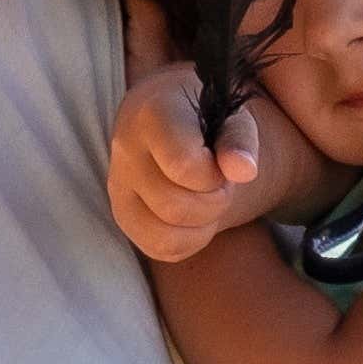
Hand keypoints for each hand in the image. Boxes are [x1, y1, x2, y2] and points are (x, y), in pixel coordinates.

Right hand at [109, 62, 318, 264]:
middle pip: (175, 207)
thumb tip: (244, 171)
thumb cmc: (206, 117)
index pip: (183, 167)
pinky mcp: (123, 215)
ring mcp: (118, 186)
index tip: (222, 163)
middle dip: (214, 202)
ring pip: (165, 236)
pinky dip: (190, 241)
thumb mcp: (231, 116)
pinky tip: (197, 215)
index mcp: (152, 114)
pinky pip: (160, 249)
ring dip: (203, 225)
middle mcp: (125, 150)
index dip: (214, 176)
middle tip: (221, 183)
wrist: (173, 120)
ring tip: (207, 197)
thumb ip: (240, 140)